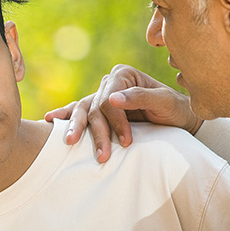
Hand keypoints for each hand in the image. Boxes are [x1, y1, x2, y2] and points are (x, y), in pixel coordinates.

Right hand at [44, 65, 201, 162]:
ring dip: (75, 128)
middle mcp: (110, 83)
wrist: (179, 120)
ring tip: (69, 143)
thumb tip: (112, 99)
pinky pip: (78, 112)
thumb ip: (140, 97)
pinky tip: (50, 119)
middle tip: (101, 155)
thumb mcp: (165, 102)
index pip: (110, 99)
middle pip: (94, 107)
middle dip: (96, 132)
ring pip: (83, 111)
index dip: (115, 121)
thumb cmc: (175, 110)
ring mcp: (102, 96)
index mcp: (124, 75)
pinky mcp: (98, 110)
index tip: (126, 142)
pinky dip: (64, 116)